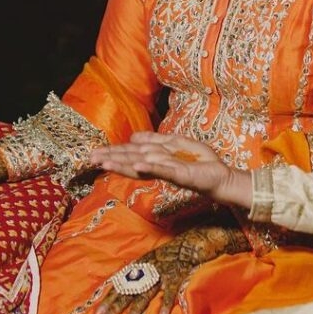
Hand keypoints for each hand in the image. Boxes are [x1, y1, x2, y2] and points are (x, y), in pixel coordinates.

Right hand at [90, 132, 251, 207]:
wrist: (220, 175)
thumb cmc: (198, 161)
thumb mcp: (175, 144)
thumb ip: (154, 141)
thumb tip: (132, 138)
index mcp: (156, 160)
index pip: (131, 156)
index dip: (113, 154)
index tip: (95, 153)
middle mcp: (159, 167)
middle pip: (131, 162)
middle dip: (112, 159)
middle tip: (91, 159)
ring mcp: (169, 172)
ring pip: (143, 166)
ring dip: (124, 164)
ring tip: (106, 162)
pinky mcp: (182, 175)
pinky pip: (164, 170)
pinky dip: (151, 167)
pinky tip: (137, 164)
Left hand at [95, 225, 249, 313]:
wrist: (194, 239)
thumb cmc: (174, 253)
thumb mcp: (154, 260)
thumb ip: (142, 273)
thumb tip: (125, 288)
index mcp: (141, 263)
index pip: (121, 282)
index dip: (110, 297)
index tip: (99, 312)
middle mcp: (149, 266)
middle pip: (130, 288)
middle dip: (116, 305)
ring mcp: (163, 269)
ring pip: (147, 290)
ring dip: (138, 306)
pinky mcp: (178, 271)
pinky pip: (171, 288)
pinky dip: (167, 302)